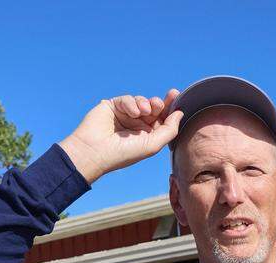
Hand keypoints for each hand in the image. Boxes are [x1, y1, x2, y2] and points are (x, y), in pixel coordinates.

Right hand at [60, 90, 182, 182]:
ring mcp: (125, 115)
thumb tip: (180, 113)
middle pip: (154, 108)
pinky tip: (131, 112)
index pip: (162, 119)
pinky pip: (127, 99)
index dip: (170, 107)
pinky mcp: (113, 107)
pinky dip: (131, 103)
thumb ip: (169, 130)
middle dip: (159, 104)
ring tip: (144, 111)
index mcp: (148, 135)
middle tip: (158, 104)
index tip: (175, 95)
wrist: (95, 151)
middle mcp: (137, 125)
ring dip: (145, 103)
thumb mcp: (153, 145)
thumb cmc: (124, 153)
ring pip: (141, 101)